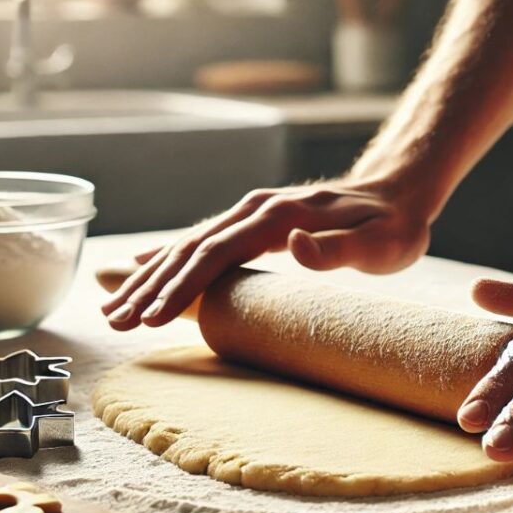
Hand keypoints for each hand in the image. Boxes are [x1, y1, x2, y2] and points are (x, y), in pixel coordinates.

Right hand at [101, 179, 430, 329]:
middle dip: (149, 287)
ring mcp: (252, 212)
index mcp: (279, 215)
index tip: (152, 315)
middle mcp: (256, 209)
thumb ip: (336, 248)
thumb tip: (290, 243)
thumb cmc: (394, 225)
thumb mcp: (380, 243)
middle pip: (191, 249)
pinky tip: (139, 268)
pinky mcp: (254, 220)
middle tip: (114, 321)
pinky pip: (201, 240)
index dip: (182, 285)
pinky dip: (167, 256)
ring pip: (189, 245)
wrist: (399, 190)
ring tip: (112, 306)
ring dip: (149, 276)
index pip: (218, 253)